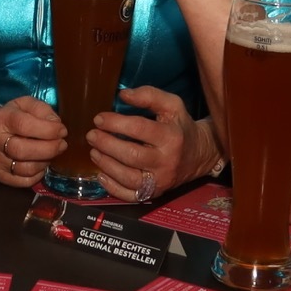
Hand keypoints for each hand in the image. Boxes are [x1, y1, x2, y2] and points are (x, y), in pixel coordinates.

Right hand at [0, 96, 64, 187]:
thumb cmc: (13, 117)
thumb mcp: (26, 105)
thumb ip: (43, 110)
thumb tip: (56, 125)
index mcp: (3, 119)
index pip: (24, 125)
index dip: (48, 129)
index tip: (62, 131)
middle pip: (23, 150)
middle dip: (49, 149)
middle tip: (62, 145)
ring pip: (25, 169)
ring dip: (45, 162)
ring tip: (51, 154)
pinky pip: (24, 181)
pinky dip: (38, 175)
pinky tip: (41, 164)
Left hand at [86, 86, 221, 202]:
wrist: (199, 155)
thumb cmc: (180, 127)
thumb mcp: (172, 105)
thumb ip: (149, 95)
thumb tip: (123, 95)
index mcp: (171, 137)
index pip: (139, 129)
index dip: (115, 123)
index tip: (99, 119)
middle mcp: (166, 161)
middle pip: (131, 155)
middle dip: (106, 145)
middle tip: (92, 135)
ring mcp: (160, 181)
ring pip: (128, 178)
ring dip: (106, 165)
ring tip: (94, 152)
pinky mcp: (154, 194)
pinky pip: (131, 196)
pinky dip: (113, 187)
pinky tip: (101, 174)